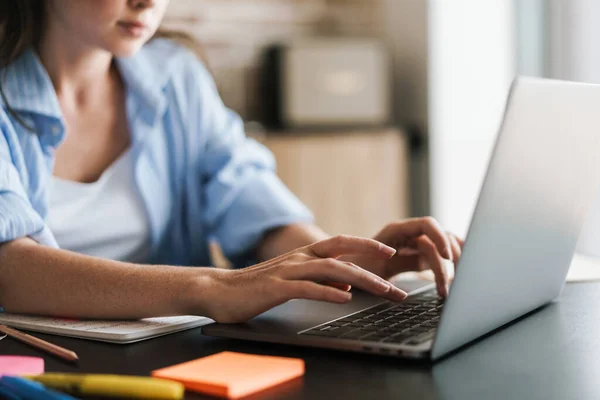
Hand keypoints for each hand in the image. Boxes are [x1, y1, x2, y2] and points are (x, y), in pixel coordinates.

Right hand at [200, 235, 407, 322]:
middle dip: (373, 260)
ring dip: (360, 279)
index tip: (390, 252)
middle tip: (396, 272)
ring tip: (382, 290)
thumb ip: (319, 280)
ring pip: (331, 270)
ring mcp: (287, 271)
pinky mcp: (276, 288)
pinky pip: (307, 288)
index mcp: (304, 255)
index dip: (367, 246)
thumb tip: (346, 284)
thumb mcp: (293, 281)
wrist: (218, 290)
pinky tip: (345, 298)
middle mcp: (299, 258)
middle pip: (342, 253)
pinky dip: (329, 292)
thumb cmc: (255, 287)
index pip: (341, 244)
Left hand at [344, 217, 463, 297]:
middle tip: (448, 286)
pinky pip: (438, 257)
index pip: (427, 225)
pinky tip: (457, 277)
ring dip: (451, 266)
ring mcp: (414, 244)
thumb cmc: (353, 270)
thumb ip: (398, 268)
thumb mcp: (374, 271)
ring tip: (449, 289)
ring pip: (442, 248)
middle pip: (439, 239)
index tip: (448, 258)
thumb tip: (417, 276)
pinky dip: (449, 265)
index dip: (441, 238)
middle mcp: (408, 234)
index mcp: (396, 231)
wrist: (341, 271)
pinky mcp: (417, 256)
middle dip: (449, 260)